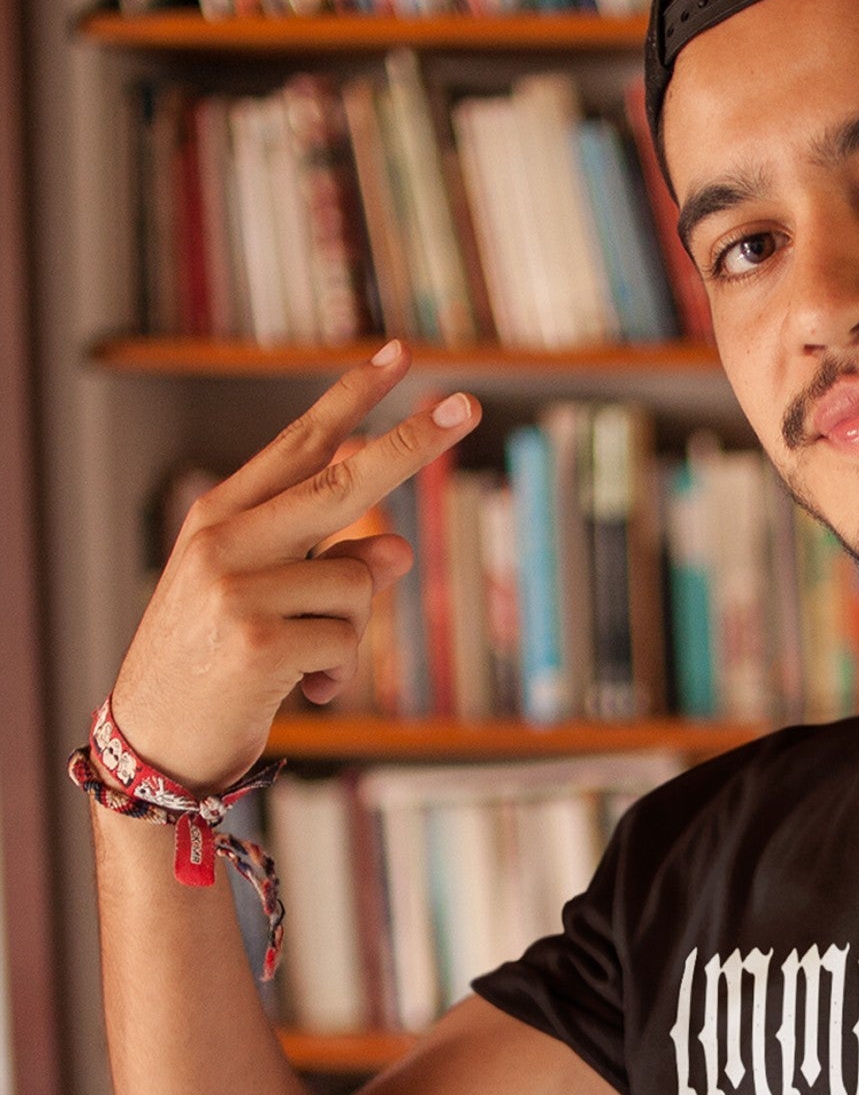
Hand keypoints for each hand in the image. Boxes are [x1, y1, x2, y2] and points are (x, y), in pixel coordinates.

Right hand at [109, 343, 479, 791]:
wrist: (153, 740)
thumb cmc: (217, 665)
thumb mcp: (266, 603)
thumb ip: (328, 564)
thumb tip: (399, 547)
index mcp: (219, 516)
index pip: (298, 445)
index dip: (351, 399)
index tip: (401, 354)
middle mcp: (224, 539)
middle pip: (342, 480)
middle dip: (411, 444)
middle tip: (470, 406)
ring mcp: (237, 587)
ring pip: (359, 583)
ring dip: (348, 632)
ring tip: (299, 661)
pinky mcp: (258, 639)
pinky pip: (348, 643)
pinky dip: (338, 674)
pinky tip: (298, 690)